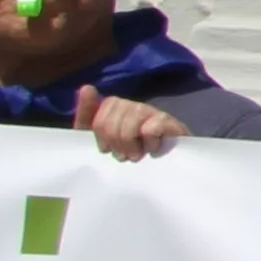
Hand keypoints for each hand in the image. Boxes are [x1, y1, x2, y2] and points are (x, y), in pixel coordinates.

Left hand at [74, 91, 190, 162]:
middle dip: (115, 139)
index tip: (106, 149)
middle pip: (119, 110)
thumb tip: (87, 87)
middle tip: (122, 155)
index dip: (101, 130)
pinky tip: (152, 150)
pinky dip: (148, 142)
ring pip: (135, 115)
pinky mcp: (173, 126)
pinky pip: (152, 127)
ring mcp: (156, 114)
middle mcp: (138, 107)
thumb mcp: (99, 139)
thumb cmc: (125, 155)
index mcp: (120, 108)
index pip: (107, 104)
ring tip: (135, 155)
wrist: (161, 172)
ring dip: (131, 144)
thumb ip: (87, 115)